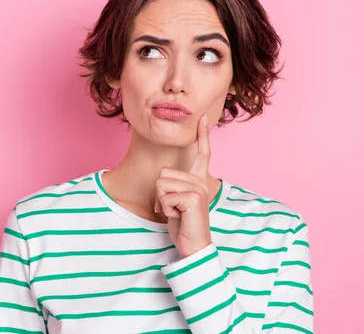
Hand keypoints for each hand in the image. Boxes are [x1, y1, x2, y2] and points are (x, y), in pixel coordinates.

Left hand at [154, 114, 212, 257]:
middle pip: (163, 174)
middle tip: (174, 208)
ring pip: (162, 184)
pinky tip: (178, 217)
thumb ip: (171, 186)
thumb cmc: (182, 224)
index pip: (203, 154)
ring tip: (176, 212)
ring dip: (162, 202)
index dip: (202, 135)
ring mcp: (198, 189)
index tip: (202, 117)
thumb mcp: (174, 201)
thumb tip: (162, 178)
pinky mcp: (193, 198)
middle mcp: (201, 182)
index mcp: (198, 180)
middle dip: (160, 193)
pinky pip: (164, 197)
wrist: (193, 245)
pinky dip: (165, 209)